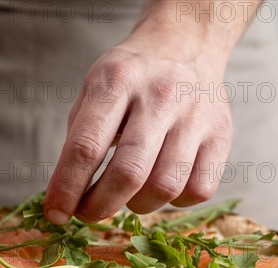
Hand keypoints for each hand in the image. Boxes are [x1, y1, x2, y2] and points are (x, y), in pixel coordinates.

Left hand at [44, 23, 233, 223]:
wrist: (186, 44)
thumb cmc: (130, 78)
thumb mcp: (94, 89)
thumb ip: (79, 137)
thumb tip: (66, 197)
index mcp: (117, 80)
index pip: (86, 146)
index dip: (66, 188)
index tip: (55, 214)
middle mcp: (160, 95)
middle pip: (128, 173)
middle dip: (99, 207)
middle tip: (87, 214)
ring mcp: (196, 115)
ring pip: (165, 186)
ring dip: (138, 206)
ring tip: (127, 197)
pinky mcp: (222, 134)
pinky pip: (200, 190)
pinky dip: (176, 202)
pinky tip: (162, 188)